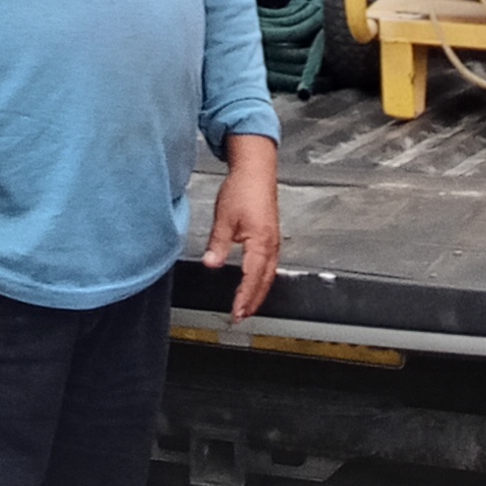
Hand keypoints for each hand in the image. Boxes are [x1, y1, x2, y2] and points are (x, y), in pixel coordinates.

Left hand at [204, 135, 282, 320]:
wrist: (256, 169)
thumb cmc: (243, 189)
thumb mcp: (225, 218)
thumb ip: (218, 244)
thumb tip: (212, 263)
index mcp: (261, 242)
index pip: (252, 279)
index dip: (244, 298)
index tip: (236, 313)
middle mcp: (271, 244)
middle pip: (265, 282)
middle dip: (254, 302)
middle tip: (242, 316)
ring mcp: (273, 240)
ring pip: (269, 275)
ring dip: (259, 292)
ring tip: (248, 305)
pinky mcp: (271, 235)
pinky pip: (269, 264)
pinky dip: (262, 278)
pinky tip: (255, 281)